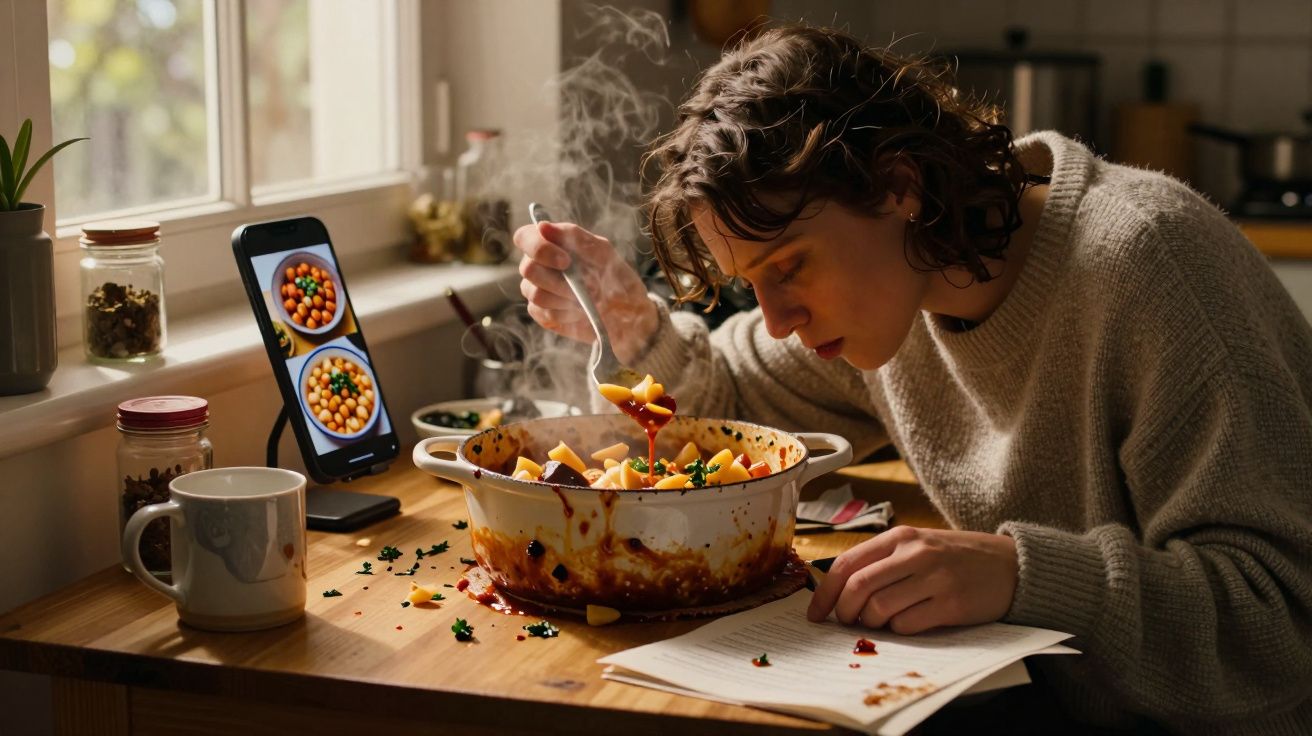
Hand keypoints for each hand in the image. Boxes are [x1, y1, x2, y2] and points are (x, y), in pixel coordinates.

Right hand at [513, 220, 658, 362]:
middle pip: (528, 268)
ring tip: (586, 300)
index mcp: (552, 243)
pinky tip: (580, 312)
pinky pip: (542, 313)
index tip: (565, 261)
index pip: (525, 237)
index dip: (538, 248)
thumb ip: (575, 238)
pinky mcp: (542, 313)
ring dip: (565, 298)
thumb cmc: (617, 278)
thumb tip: (543, 226)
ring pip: (534, 293)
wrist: (629, 314)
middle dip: (558, 280)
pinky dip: (565, 314)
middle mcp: (539, 265)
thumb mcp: (604, 253)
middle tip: (585, 287)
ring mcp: (537, 290)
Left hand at [806, 526, 1018, 634]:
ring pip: (879, 608)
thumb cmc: (957, 558)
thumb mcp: (919, 546)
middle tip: (845, 623)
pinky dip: (898, 631)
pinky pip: (907, 625)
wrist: (1011, 565)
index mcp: (900, 538)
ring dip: (871, 623)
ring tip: (880, 623)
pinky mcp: (951, 603)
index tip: (816, 614)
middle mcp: (915, 554)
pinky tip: (909, 624)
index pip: (847, 563)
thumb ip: (883, 562)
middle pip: (858, 587)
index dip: (825, 592)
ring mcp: (934, 578)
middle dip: (843, 612)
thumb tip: (840, 593)